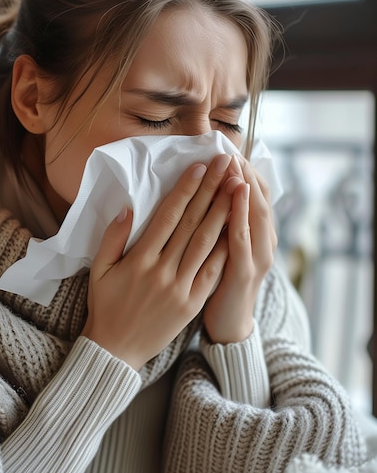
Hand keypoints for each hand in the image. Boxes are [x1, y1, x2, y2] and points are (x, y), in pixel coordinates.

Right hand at [82, 154, 241, 369]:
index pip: (168, 217)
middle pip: (192, 223)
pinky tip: (238, 227)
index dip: (185, 190)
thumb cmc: (105, 306)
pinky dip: (226, 248)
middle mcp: (163, 271)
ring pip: (207, 243)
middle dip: (211, 190)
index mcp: (139, 260)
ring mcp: (181, 288)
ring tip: (237, 187)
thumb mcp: (99, 270)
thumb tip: (127, 208)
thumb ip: (112, 238)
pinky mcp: (193, 303)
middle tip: (225, 164)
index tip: (199, 167)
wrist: (116, 349)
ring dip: (224, 212)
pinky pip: (213, 271)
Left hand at [203, 156, 276, 343]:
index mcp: (253, 232)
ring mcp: (256, 257)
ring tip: (235, 169)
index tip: (227, 151)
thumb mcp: (225, 246)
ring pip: (253, 217)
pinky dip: (238, 220)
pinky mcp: (244, 274)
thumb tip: (211, 189)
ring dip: (243, 192)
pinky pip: (241, 243)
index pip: (251, 194)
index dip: (242, 172)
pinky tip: (233, 203)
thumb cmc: (219, 280)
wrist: (229, 322)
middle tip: (230, 152)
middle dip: (243, 175)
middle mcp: (261, 240)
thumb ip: (222, 220)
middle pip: (255, 200)